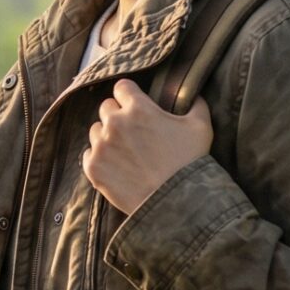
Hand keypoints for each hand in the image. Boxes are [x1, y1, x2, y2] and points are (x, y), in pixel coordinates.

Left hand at [83, 78, 212, 213]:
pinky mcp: (93, 167)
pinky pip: (88, 154)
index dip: (128, 95)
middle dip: (117, 115)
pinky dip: (99, 158)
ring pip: (95, 130)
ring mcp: (101, 146)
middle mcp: (115, 123)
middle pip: (106, 107)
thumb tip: (195, 94)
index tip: (134, 104)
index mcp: (138, 108)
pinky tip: (116, 166)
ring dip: (106, 136)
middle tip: (132, 131)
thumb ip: (196, 105)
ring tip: (124, 151)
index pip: (122, 87)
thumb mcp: (201, 127)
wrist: (177, 202)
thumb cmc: (190, 162)